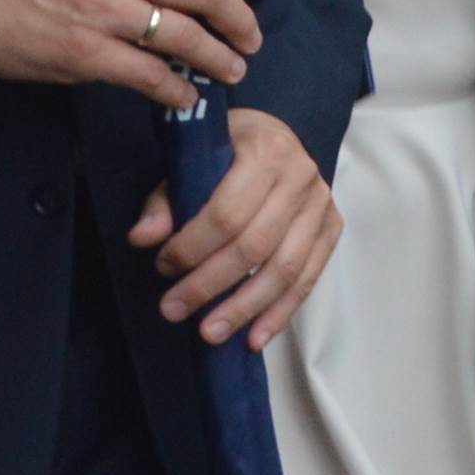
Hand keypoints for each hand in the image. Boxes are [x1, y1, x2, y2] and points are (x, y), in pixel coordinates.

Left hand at [127, 109, 342, 350]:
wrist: (274, 136)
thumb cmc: (228, 150)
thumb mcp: (192, 161)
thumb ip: (166, 200)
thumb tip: (142, 238)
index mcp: (266, 150)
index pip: (227, 212)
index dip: (192, 247)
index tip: (163, 268)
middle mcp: (301, 176)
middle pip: (255, 245)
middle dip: (210, 284)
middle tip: (174, 310)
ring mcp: (322, 204)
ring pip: (286, 268)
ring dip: (245, 307)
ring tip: (210, 334)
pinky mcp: (332, 228)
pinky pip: (308, 279)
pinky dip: (280, 313)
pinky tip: (254, 338)